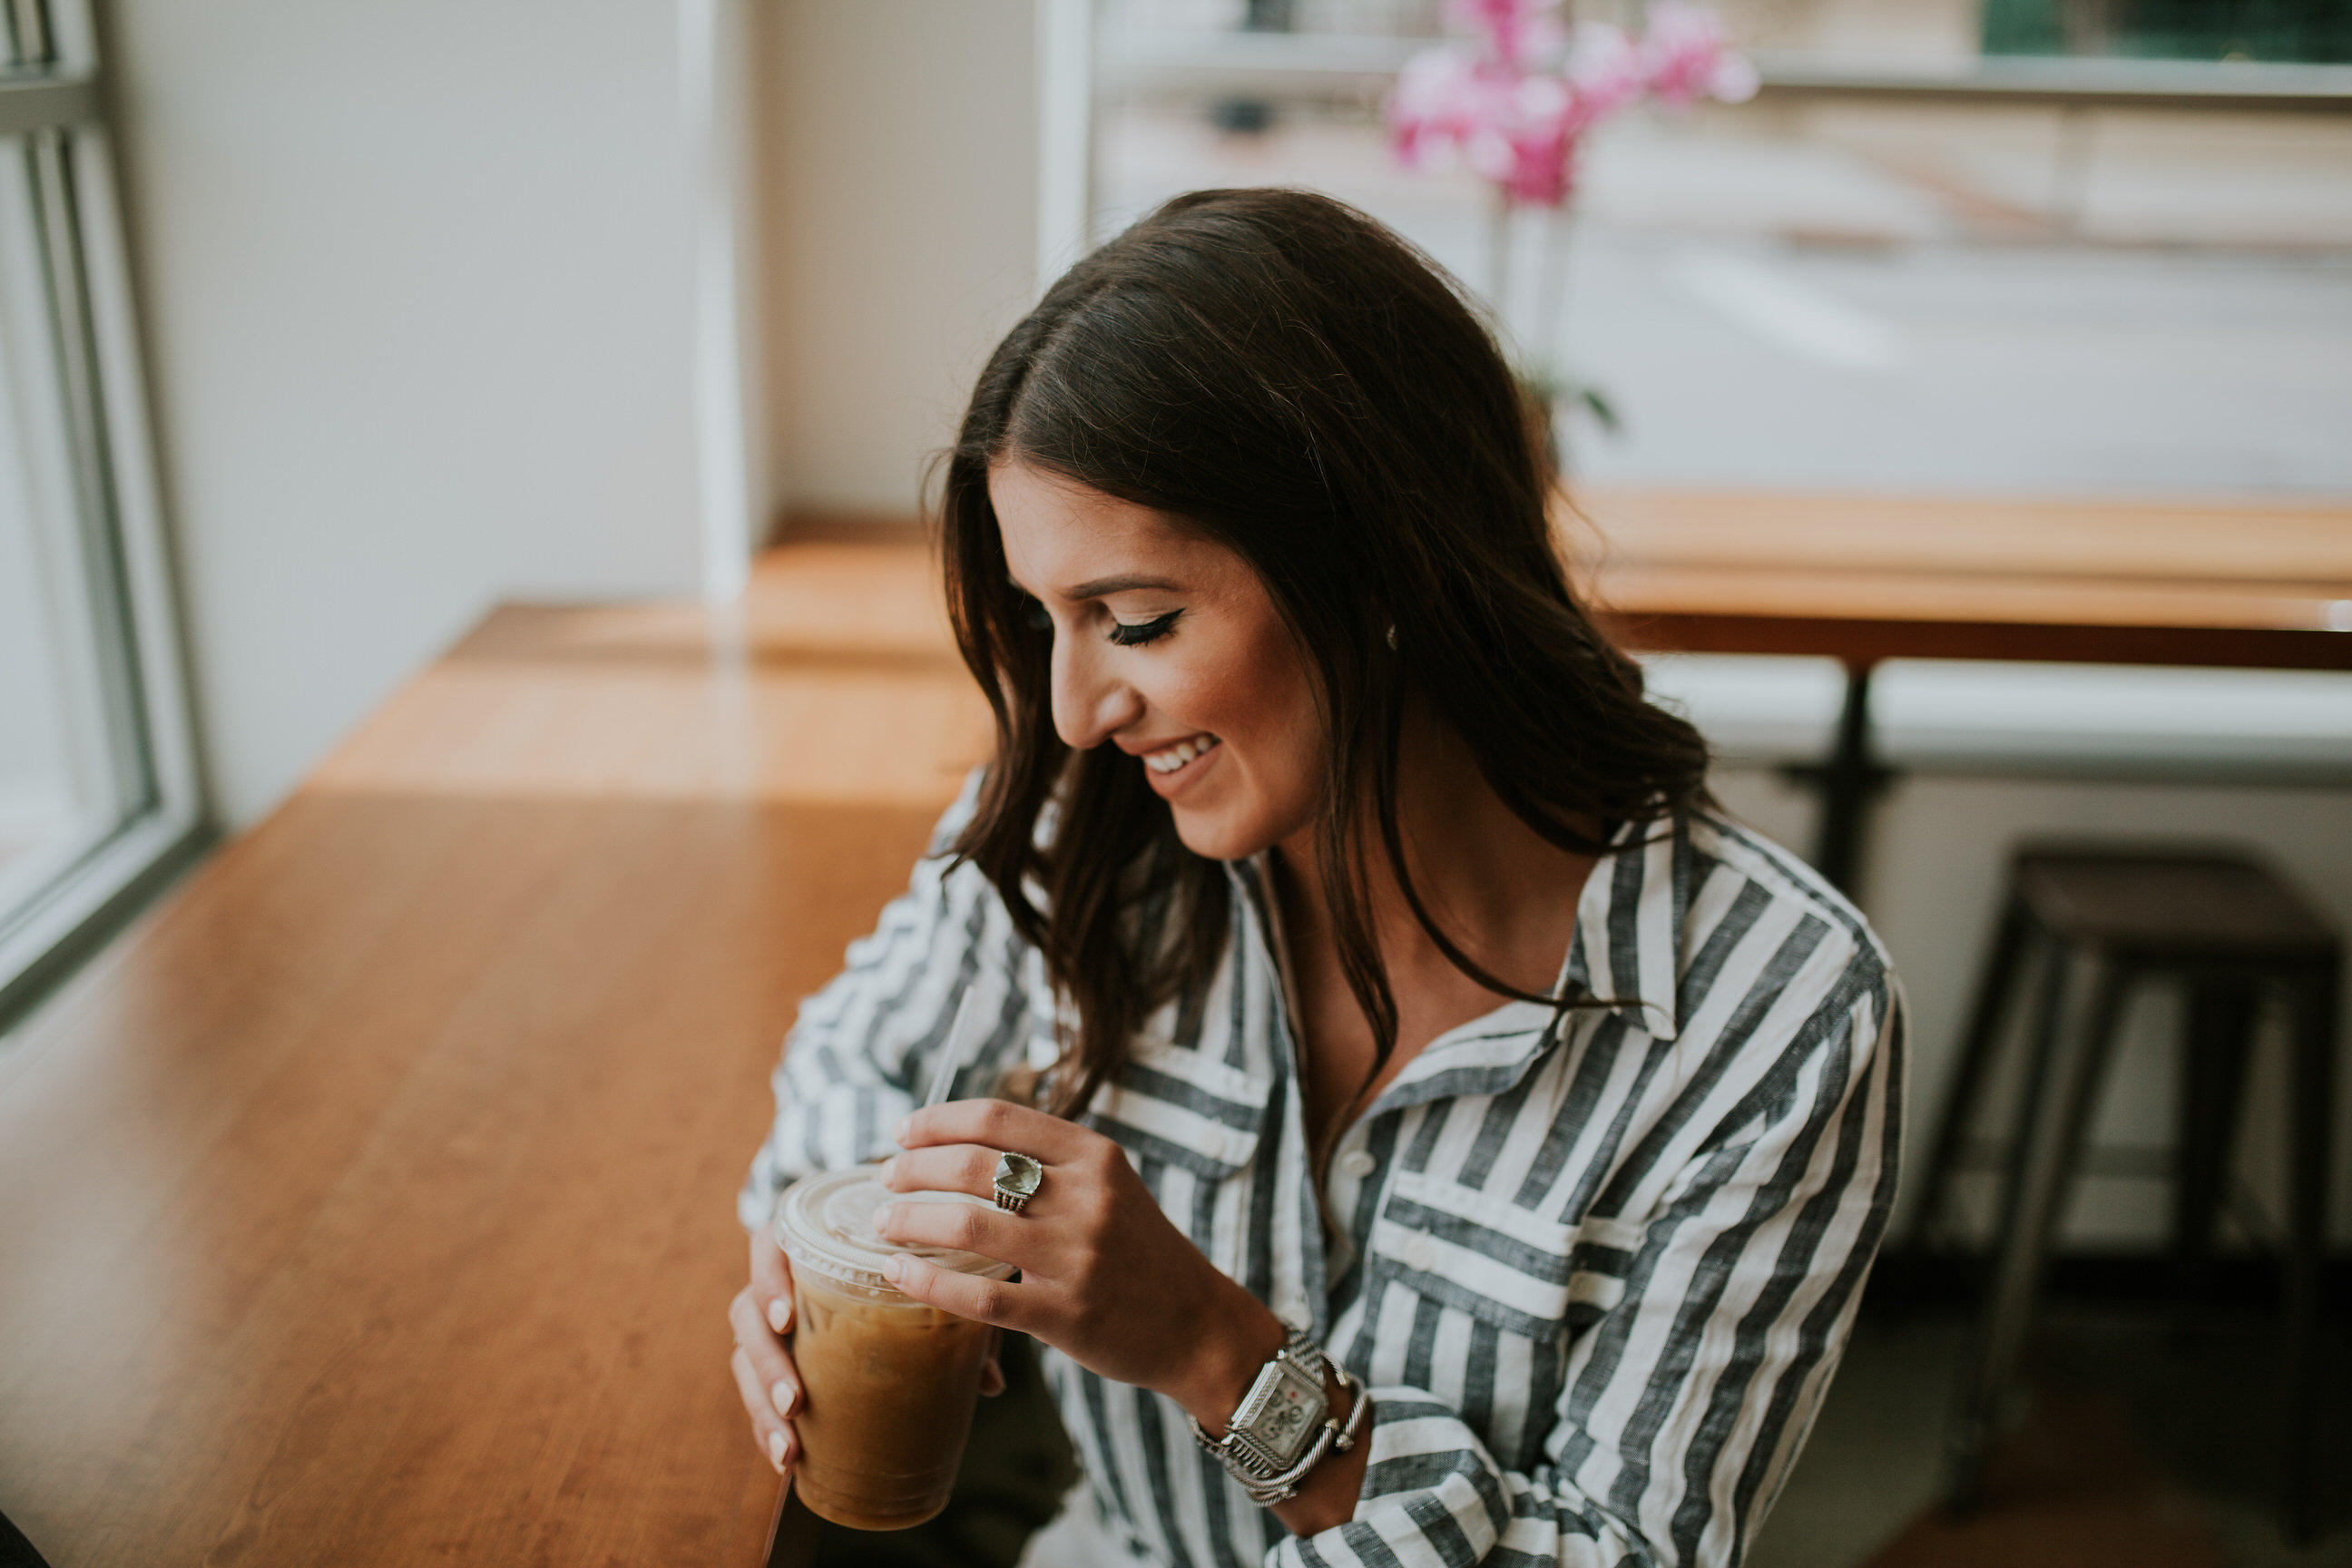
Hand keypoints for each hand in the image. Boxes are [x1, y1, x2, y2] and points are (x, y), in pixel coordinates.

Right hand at [728, 1211, 1007, 1477]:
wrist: (877, 1260)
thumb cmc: (901, 1262)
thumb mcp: (928, 1277)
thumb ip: (954, 1314)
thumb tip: (991, 1382)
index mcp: (804, 1243)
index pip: (767, 1248)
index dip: (769, 1279)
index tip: (787, 1316)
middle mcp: (774, 1280)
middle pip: (745, 1313)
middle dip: (767, 1362)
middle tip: (795, 1401)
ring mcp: (766, 1322)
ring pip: (743, 1358)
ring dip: (760, 1404)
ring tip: (790, 1446)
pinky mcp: (769, 1358)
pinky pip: (753, 1392)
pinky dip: (764, 1427)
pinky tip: (786, 1461)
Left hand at [877, 1100, 1282, 1424]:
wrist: (1197, 1324)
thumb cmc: (1140, 1252)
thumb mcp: (1109, 1186)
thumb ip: (1050, 1163)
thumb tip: (960, 1143)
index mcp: (1095, 1157)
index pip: (999, 1118)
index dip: (938, 1121)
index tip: (903, 1132)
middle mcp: (1087, 1199)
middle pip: (974, 1166)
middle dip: (914, 1168)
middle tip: (887, 1177)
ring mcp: (1077, 1258)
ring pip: (968, 1228)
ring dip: (911, 1220)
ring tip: (885, 1223)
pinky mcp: (1066, 1315)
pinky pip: (980, 1298)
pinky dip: (928, 1281)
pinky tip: (900, 1273)